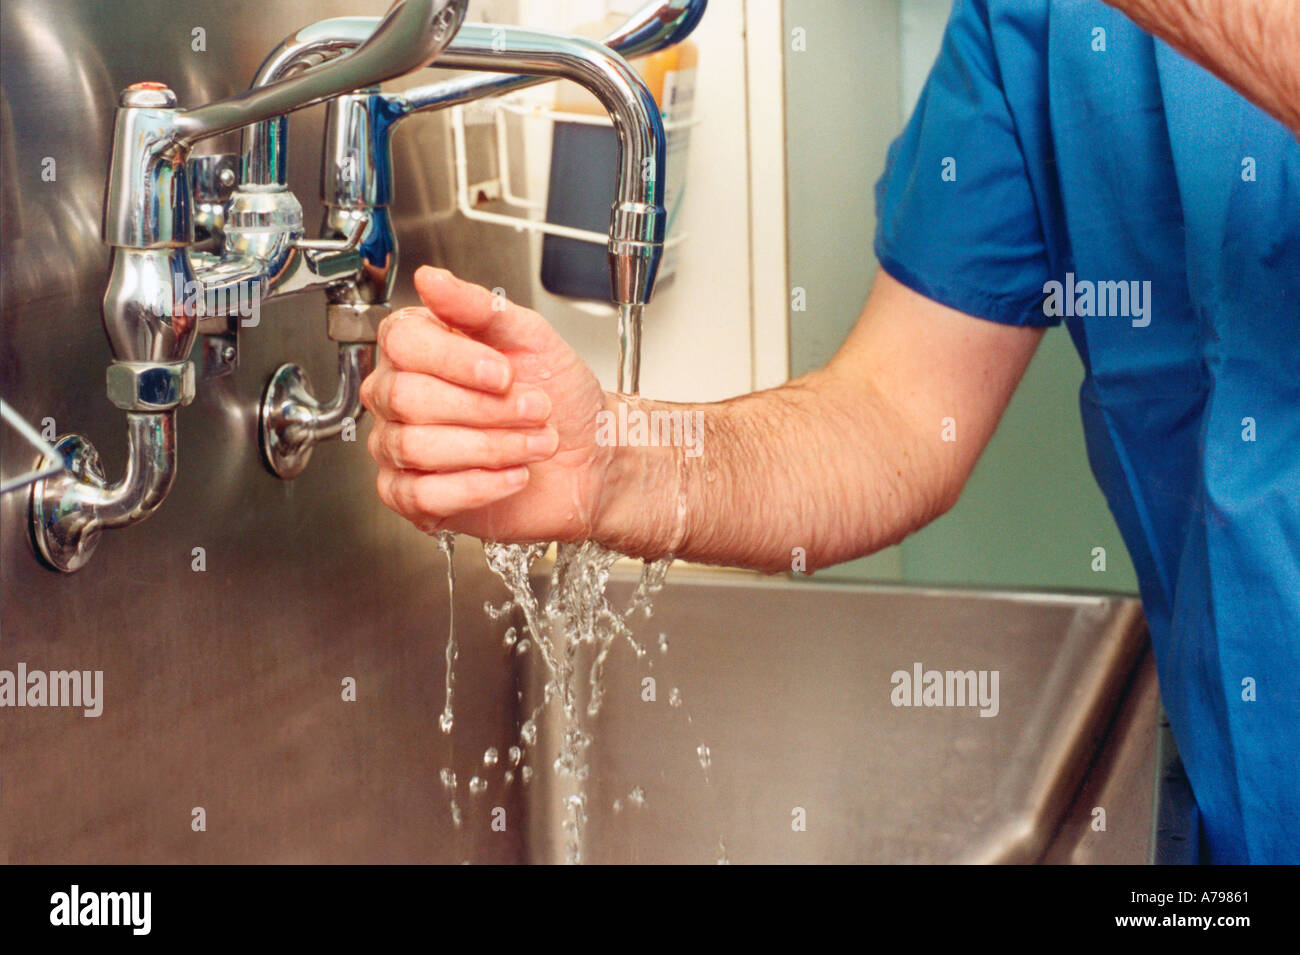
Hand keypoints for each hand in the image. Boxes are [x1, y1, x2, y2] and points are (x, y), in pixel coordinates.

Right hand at [361, 266, 614, 542]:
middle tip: (534, 409)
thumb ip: (479, 306)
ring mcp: (400, 447)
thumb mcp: (531, 338)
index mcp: (420, 348)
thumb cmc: (562, 397)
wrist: (592, 455)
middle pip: (407, 398)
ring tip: (536, 442)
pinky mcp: (413, 497)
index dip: (455, 361)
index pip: (403, 344)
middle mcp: (400, 396)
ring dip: (491, 446)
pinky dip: (478, 486)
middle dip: (484, 408)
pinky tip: (514, 475)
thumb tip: (431, 279)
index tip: (503, 372)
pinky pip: (422, 494)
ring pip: (416, 447)